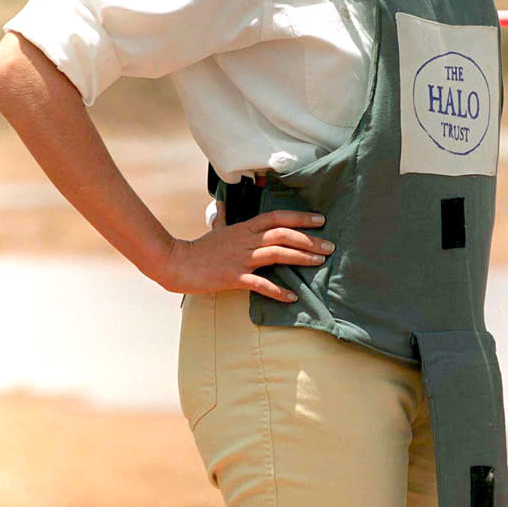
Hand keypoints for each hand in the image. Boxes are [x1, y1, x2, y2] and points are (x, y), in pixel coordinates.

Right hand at [162, 210, 333, 302]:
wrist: (177, 262)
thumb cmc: (199, 249)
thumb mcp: (218, 230)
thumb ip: (227, 221)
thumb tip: (224, 210)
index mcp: (245, 227)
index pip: (277, 217)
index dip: (300, 217)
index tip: (320, 219)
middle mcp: (246, 240)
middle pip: (283, 234)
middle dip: (309, 239)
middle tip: (329, 246)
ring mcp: (241, 258)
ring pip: (277, 253)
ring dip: (301, 257)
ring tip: (320, 262)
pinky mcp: (234, 277)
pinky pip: (260, 284)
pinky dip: (278, 290)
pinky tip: (292, 296)